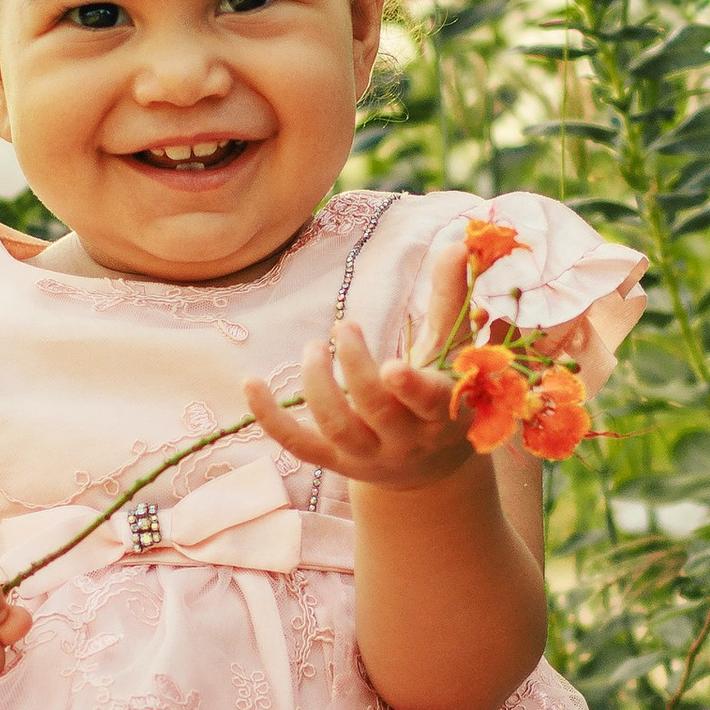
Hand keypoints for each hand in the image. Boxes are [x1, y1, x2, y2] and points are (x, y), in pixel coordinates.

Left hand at [245, 320, 480, 495]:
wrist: (427, 466)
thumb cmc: (441, 392)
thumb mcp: (452, 351)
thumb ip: (450, 300)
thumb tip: (458, 243)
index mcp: (442, 412)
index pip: (431, 404)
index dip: (412, 390)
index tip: (392, 366)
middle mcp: (406, 440)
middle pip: (376, 409)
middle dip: (356, 368)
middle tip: (345, 327)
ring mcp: (367, 454)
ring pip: (338, 427)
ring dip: (319, 386)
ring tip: (313, 349)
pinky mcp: (335, 462)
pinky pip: (298, 443)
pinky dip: (270, 417)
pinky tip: (251, 383)